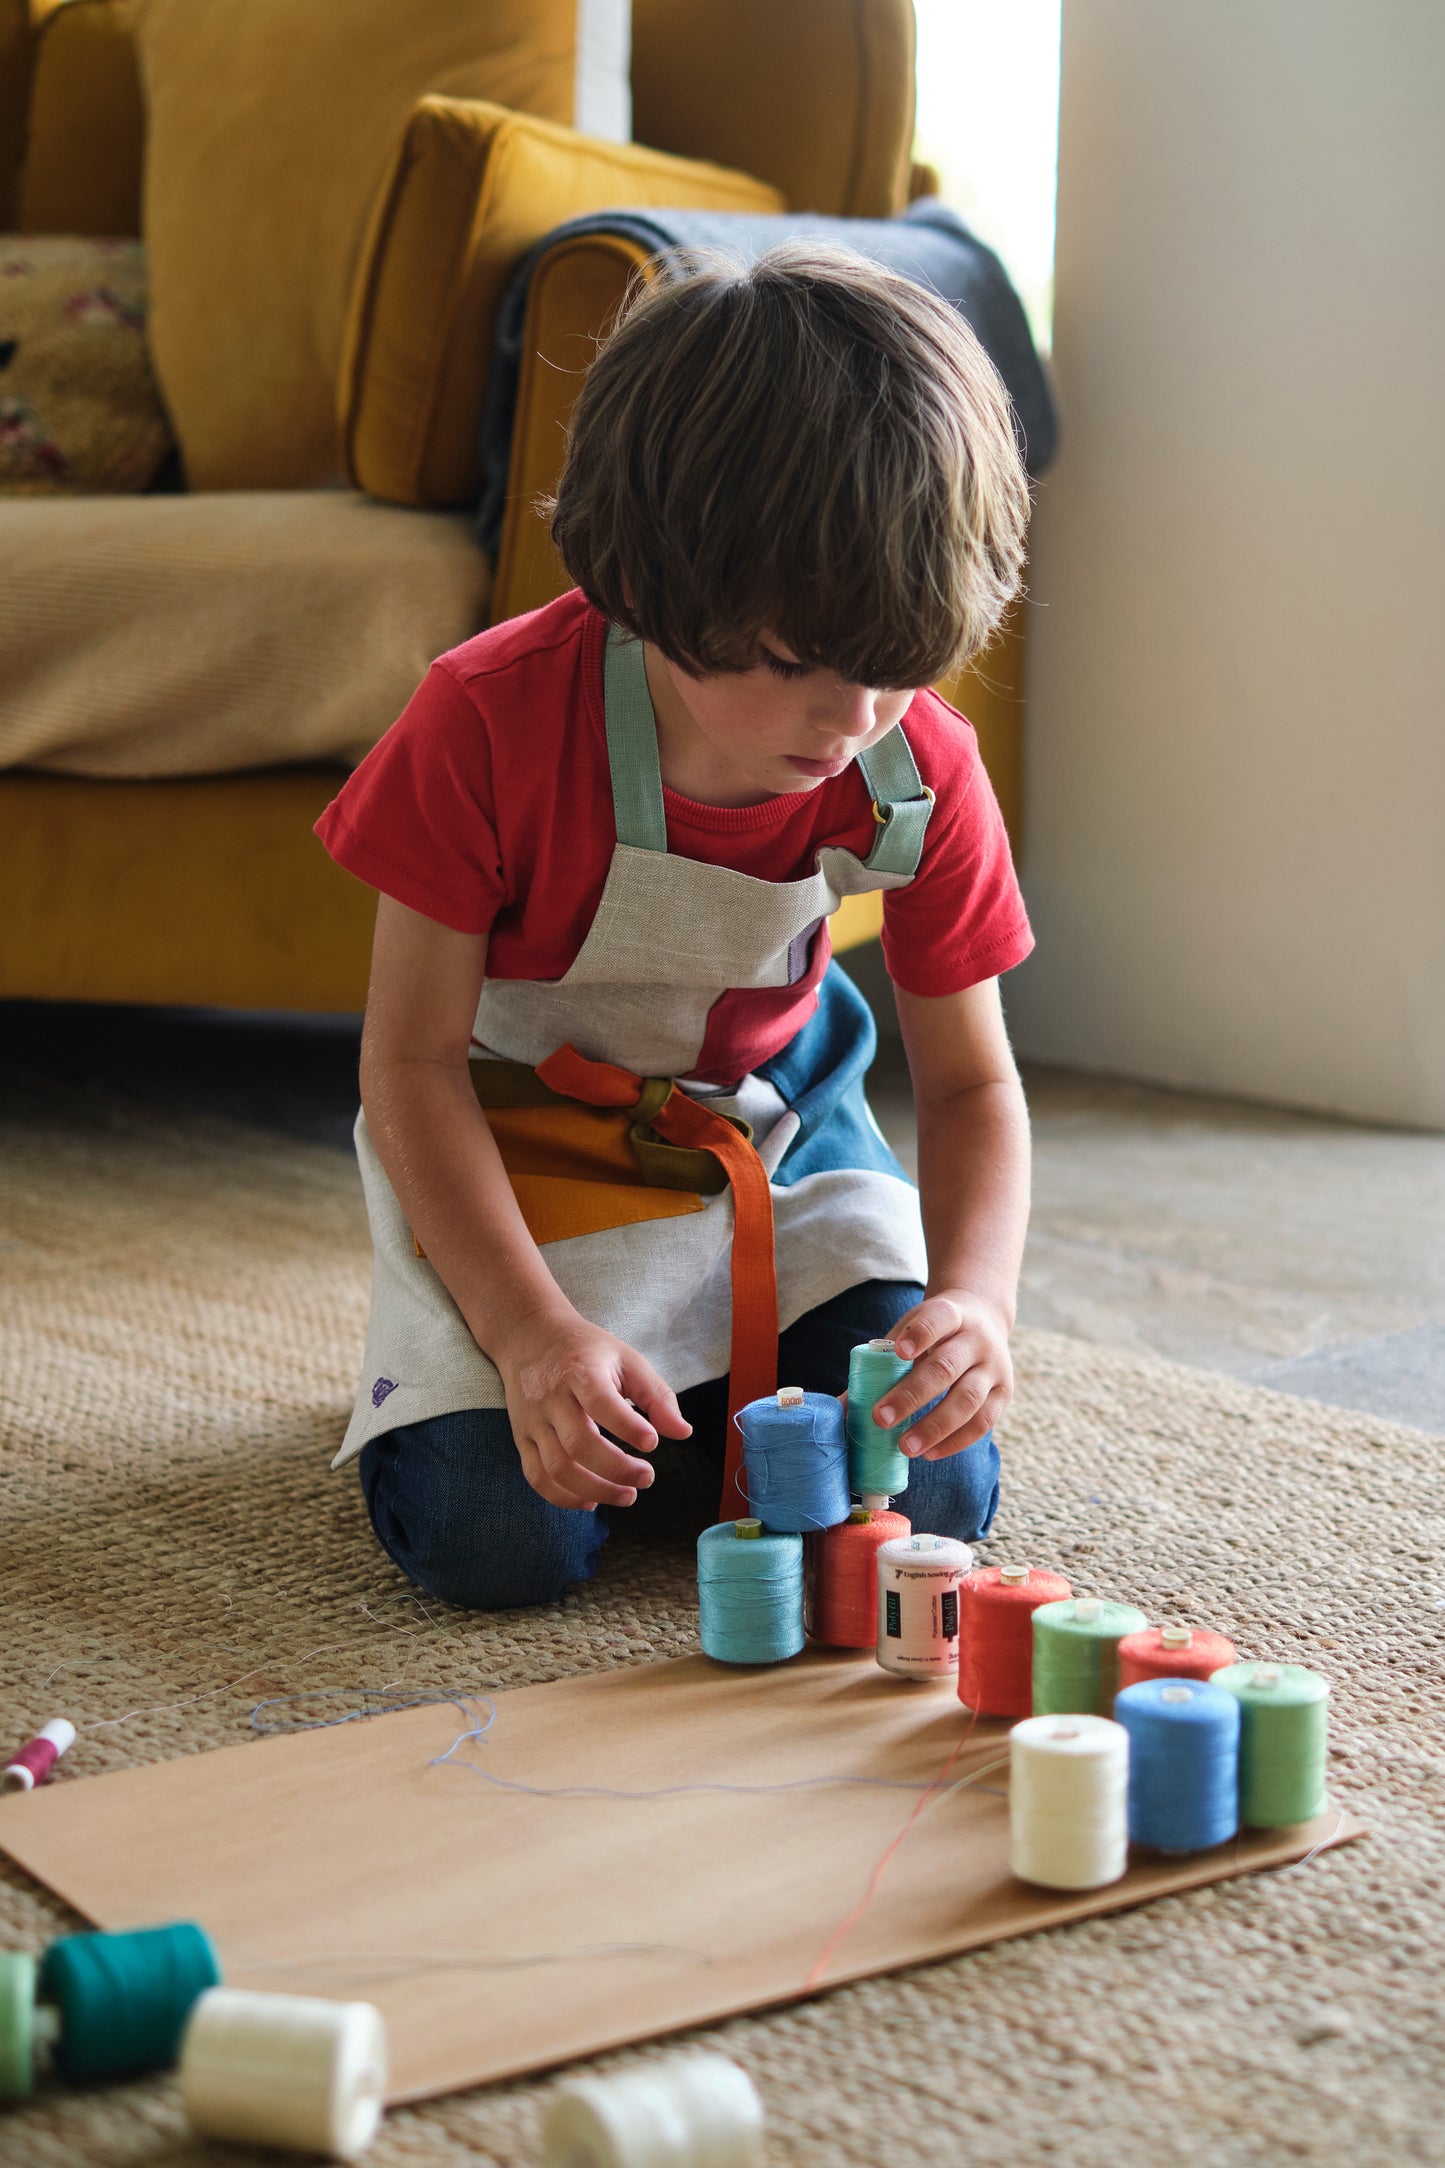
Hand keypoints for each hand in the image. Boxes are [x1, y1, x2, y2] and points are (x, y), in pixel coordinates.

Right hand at [491, 1308, 691, 1509]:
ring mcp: (534, 1420)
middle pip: (578, 1443)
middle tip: (647, 1478)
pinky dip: (563, 1497)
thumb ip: (656, 1396)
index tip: (652, 1443)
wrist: (529, 1337)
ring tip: (627, 1495)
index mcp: (580, 1372)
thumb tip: (683, 1433)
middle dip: (616, 1469)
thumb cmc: (586, 1351)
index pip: (601, 1403)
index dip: (628, 1427)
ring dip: (595, 1490)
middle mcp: (552, 1398)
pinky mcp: (522, 1437)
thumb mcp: (626, 1359)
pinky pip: (537, 1476)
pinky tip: (591, 1501)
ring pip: (557, 1467)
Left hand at [872, 1291, 1012, 1459]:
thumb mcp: (909, 1332)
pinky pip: (983, 1422)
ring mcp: (995, 1366)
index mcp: (951, 1314)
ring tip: (905, 1447)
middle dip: (912, 1395)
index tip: (898, 1351)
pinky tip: (930, 1453)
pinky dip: (956, 1441)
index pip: (937, 1319)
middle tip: (880, 1419)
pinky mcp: (1004, 1393)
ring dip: (935, 1427)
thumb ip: (879, 1362)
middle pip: (946, 1367)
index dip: (920, 1335)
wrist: (982, 1319)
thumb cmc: (933, 1332)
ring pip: (968, 1400)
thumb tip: (841, 1407)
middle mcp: (977, 1339)